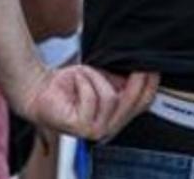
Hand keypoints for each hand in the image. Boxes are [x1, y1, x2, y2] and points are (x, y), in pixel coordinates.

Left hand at [15, 65, 158, 140]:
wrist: (41, 88)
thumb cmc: (71, 84)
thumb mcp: (104, 78)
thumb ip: (123, 79)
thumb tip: (142, 66)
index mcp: (117, 117)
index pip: (143, 104)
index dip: (150, 84)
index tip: (151, 65)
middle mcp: (109, 128)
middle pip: (132, 103)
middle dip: (134, 80)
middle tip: (134, 62)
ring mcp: (95, 130)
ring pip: (111, 98)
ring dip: (97, 78)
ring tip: (84, 74)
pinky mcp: (80, 127)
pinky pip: (92, 98)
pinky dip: (84, 82)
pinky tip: (76, 80)